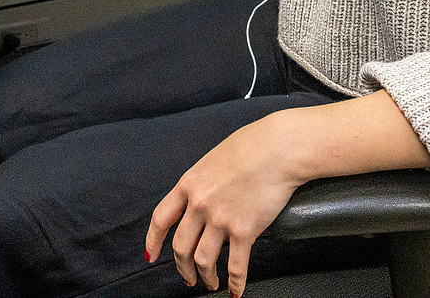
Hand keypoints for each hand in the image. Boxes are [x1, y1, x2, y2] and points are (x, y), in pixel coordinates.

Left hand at [145, 113, 305, 296]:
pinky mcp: (244, 230)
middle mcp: (200, 204)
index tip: (151, 254)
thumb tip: (200, 200)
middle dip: (183, 268)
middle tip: (188, 278)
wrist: (278, 148)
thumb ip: (202, 183)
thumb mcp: (212, 161)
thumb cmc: (251, 147)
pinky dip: (235, 282)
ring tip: (211, 283)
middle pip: (181, 247)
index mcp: (188, 185)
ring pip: (204, 261)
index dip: (153, 241)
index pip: (161, 219)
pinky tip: (236, 289)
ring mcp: (220, 218)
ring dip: (206, 278)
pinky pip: (236, 265)